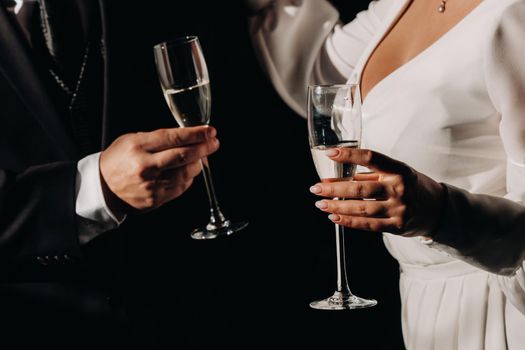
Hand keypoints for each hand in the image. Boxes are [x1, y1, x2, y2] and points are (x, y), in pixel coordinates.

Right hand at [100, 126, 218, 215]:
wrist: (102, 187)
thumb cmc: (118, 159)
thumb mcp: (133, 140)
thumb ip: (159, 138)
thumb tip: (189, 137)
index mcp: (138, 147)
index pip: (174, 138)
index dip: (196, 134)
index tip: (210, 131)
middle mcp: (146, 167)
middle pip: (184, 156)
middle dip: (204, 148)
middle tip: (214, 142)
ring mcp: (152, 185)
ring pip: (186, 173)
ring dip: (198, 163)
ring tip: (201, 156)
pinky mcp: (156, 199)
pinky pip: (181, 187)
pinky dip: (188, 177)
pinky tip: (189, 170)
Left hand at [309, 148, 444, 235]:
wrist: (438, 209)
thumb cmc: (411, 186)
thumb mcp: (396, 173)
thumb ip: (370, 174)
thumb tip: (335, 178)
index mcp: (399, 169)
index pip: (371, 158)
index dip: (348, 155)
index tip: (329, 154)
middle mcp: (399, 188)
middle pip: (360, 188)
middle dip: (334, 188)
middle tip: (315, 188)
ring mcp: (399, 208)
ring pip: (361, 208)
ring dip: (337, 206)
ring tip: (321, 203)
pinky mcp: (397, 226)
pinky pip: (368, 225)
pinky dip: (349, 221)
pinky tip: (334, 217)